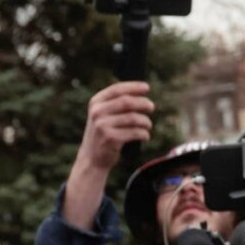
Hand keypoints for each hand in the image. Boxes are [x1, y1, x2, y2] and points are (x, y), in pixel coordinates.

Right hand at [60, 82, 156, 228]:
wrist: (92, 158)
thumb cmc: (103, 133)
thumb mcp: (103, 115)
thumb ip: (116, 103)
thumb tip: (141, 93)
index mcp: (96, 102)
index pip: (117, 89)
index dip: (133, 87)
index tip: (147, 88)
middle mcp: (97, 112)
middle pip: (126, 102)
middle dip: (142, 103)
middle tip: (151, 107)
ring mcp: (102, 125)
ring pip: (133, 118)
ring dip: (145, 121)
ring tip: (148, 125)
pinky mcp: (110, 139)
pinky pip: (134, 132)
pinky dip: (143, 133)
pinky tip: (145, 135)